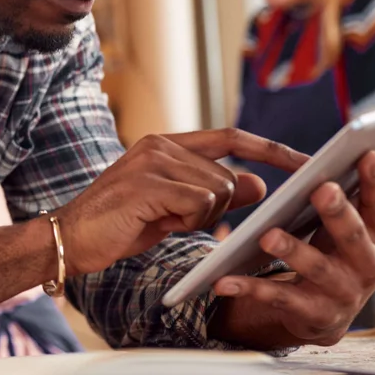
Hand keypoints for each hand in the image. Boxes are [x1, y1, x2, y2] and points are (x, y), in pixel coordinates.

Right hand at [57, 129, 307, 275]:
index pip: (231, 136)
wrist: (68, 238)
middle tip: (177, 219)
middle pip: (225, 175)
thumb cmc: (120, 224)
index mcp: (167, 143)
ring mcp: (153, 160)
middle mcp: (161, 144)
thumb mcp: (174, 208)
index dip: (270, 149)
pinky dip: (187, 221)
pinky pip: (198, 203)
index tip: (306, 162)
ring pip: (215, 190)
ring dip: (197, 217)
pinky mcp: (148, 183)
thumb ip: (212, 192)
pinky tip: (157, 222)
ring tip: (161, 220)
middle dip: (216, 207)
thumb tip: (259, 184)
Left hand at [209, 139, 374, 348]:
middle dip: (339, 214)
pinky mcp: (309, 316)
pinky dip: (250, 289)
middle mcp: (366, 268)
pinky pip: (278, 300)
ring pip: (317, 270)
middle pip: (354, 239)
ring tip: (268, 233)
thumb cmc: (341, 248)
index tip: (368, 153)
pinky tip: (226, 278)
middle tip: (321, 189)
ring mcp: (339, 294)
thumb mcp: (362, 217)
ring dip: (293, 251)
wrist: (323, 311)